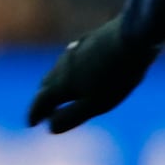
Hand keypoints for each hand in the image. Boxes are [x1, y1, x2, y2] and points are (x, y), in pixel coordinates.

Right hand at [26, 19, 157, 132]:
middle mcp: (64, 65)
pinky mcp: (90, 41)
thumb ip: (71, 116)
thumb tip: (50, 127)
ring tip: (57, 91)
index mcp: (62, 82)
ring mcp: (77, 50)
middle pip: (47, 84)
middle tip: (41, 109)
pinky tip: (77, 67)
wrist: (134, 37)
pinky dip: (68, 70)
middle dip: (42, 98)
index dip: (35, 114)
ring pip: (59, 69)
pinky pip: (72, 59)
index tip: (31, 123)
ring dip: (54, 83)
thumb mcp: (95, 103)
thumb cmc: (115, 76)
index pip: (41, 100)